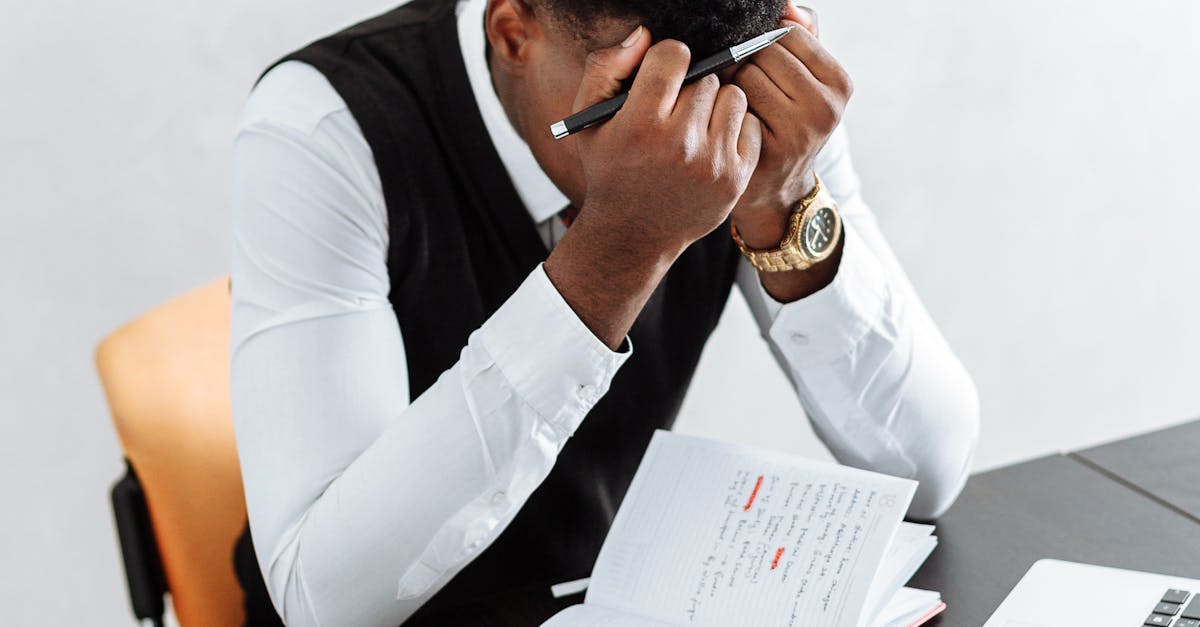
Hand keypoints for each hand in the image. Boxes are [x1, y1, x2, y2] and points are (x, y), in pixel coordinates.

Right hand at [572, 27, 762, 255]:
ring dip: (717, 104)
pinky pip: (751, 125)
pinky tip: (712, 143)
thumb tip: (645, 35)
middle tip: (675, 111)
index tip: (661, 79)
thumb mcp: (588, 120)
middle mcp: (679, 143)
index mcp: (640, 124)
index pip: (674, 55)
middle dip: (691, 87)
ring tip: (696, 124)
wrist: (632, 234)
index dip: (666, 61)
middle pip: (706, 76)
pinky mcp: (735, 178)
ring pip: (733, 96)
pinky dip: (735, 129)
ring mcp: (712, 163)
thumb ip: (606, 67)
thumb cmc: (610, 170)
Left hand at [730, 7, 852, 248]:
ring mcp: (799, 133)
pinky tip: (730, 123)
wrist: (776, 188)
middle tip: (743, 84)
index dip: (763, 41)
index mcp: (840, 84)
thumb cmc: (785, 122)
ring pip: (746, 76)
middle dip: (746, 61)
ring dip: (732, 84)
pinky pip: (732, 107)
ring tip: (738, 104)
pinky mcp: (769, 152)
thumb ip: (802, 34)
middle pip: (765, 52)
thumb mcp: (805, 79)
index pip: (789, 33)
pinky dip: (725, 109)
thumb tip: (786, 5)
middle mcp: (826, 109)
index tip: (759, 62)